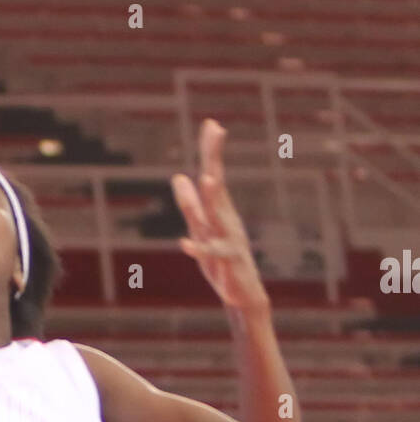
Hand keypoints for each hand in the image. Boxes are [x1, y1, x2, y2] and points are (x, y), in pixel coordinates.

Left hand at [171, 119, 270, 312]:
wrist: (244, 297)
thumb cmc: (222, 262)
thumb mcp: (201, 229)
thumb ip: (189, 205)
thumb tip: (177, 177)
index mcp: (220, 211)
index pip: (213, 176)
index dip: (211, 151)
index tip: (212, 123)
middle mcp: (226, 220)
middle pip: (217, 186)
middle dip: (215, 159)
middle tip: (217, 131)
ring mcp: (229, 241)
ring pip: (218, 217)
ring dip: (213, 198)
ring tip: (207, 177)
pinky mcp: (227, 264)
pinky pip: (211, 255)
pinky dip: (199, 249)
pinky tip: (185, 243)